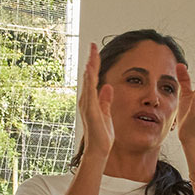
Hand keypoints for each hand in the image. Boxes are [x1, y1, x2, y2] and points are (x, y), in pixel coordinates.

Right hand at [79, 42, 113, 160]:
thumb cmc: (102, 135)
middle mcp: (86, 100)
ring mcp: (87, 104)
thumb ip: (106, 100)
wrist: (99, 149)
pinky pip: (90, 92)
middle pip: (88, 76)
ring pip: (88, 81)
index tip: (96, 52)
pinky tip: (91, 71)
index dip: (95, 65)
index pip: (93, 78)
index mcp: (91, 100)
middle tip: (92, 45)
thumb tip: (108, 86)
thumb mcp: (106, 113)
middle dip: (91, 60)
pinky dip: (90, 80)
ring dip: (90, 66)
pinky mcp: (90, 110)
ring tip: (92, 52)